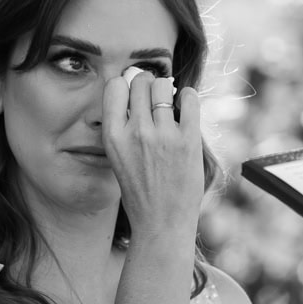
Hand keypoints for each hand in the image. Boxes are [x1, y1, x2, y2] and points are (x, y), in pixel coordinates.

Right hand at [102, 68, 203, 243]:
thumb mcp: (118, 157)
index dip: (126, 85)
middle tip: (155, 100)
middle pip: (140, 81)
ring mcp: (163, 136)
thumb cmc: (141, 191)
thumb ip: (124, 126)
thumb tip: (135, 88)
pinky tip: (186, 106)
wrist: (162, 222)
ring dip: (168, 91)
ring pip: (163, 86)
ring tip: (170, 106)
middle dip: (148, 85)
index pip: (115, 85)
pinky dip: (188, 97)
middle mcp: (136, 132)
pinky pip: (189, 98)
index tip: (134, 95)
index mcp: (113, 136)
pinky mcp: (188, 141)